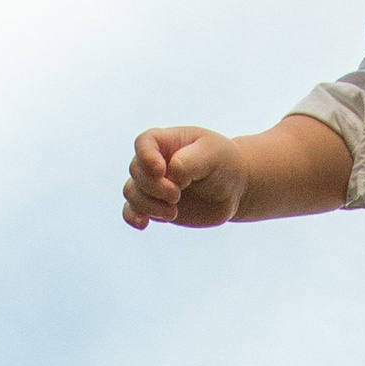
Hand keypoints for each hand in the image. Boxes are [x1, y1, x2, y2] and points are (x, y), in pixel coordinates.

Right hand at [124, 127, 245, 231]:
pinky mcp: (154, 206)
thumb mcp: (213, 155)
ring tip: (172, 213)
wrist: (233, 189)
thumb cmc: (223, 164)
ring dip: (148, 205)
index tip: (162, 172)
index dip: (146, 157)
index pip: (144, 143)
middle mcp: (155, 162)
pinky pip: (131, 211)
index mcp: (167, 141)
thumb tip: (168, 177)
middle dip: (154, 187)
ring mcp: (153, 185)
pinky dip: (133, 217)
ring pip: (131, 192)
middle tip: (177, 196)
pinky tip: (144, 224)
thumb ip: (188, 162)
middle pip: (136, 171)